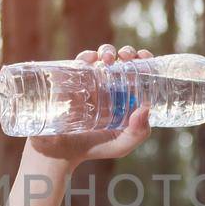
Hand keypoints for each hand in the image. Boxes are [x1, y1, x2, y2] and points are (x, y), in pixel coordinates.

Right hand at [25, 43, 154, 165]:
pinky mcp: (68, 83)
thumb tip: (145, 107)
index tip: (145, 58)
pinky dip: (84, 57)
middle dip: (126, 52)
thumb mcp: (121, 145)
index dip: (143, 60)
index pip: (136, 71)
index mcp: (122, 95)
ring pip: (98, 56)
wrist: (58, 154)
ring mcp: (86, 82)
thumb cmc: (91, 149)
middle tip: (127, 57)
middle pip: (119, 60)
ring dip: (106, 50)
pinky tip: (90, 59)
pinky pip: (76, 63)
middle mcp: (105, 85)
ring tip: (108, 60)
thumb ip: (138, 132)